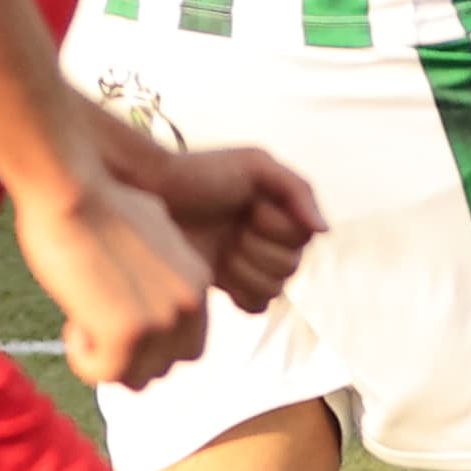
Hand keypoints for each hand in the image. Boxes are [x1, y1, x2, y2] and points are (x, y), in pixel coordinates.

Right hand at [15, 172, 212, 389]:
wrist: (76, 192)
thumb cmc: (99, 207)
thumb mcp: (150, 238)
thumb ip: (158, 272)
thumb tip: (143, 287)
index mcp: (197, 283)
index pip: (188, 346)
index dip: (149, 344)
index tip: (116, 319)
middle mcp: (190, 304)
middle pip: (165, 366)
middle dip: (129, 357)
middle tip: (95, 325)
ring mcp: (163, 320)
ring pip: (138, 376)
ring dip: (106, 360)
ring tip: (83, 322)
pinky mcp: (129, 331)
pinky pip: (107, 374)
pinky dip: (85, 360)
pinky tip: (74, 326)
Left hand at [140, 144, 325, 313]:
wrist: (145, 193)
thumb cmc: (199, 173)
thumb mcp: (256, 164)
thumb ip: (298, 190)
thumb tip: (324, 231)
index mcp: (280, 214)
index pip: (304, 239)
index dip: (278, 228)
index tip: (250, 208)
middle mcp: (268, 242)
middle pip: (290, 268)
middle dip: (257, 249)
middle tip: (230, 229)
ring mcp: (247, 267)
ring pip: (274, 290)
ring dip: (245, 270)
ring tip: (219, 250)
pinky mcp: (225, 287)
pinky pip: (255, 306)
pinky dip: (242, 294)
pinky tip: (220, 274)